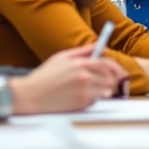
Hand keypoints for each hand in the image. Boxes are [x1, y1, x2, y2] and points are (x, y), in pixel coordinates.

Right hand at [11, 50, 128, 113]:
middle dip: (112, 79)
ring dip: (104, 89)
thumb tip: (97, 44)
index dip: (114, 66)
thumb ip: (81, 51)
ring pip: (106, 89)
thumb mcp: (61, 57)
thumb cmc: (44, 76)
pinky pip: (96, 100)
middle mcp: (83, 76)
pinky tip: (83, 96)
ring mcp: (83, 91)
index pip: (106, 63)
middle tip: (111, 81)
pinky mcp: (80, 104)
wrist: (31, 95)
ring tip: (96, 88)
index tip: (117, 70)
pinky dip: (94, 99)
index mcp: (79, 63)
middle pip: (109, 77)